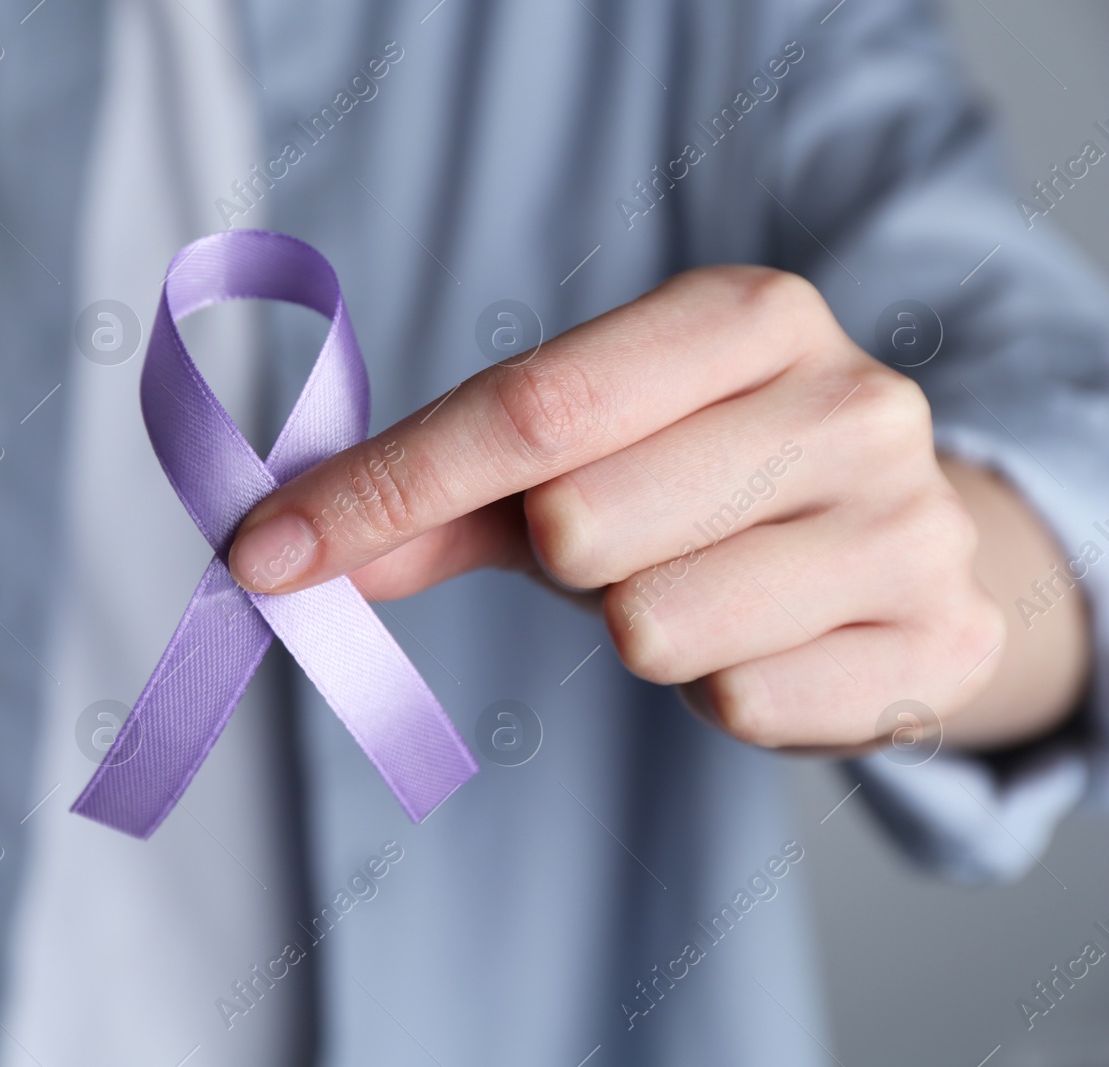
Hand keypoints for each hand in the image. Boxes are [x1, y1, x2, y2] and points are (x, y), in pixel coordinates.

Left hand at [227, 266, 1015, 751]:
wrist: (911, 543)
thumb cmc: (709, 482)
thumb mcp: (580, 456)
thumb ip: (437, 497)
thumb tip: (281, 550)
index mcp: (747, 316)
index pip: (530, 407)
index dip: (384, 488)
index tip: (266, 552)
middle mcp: (847, 401)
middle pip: (582, 523)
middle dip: (560, 555)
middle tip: (614, 540)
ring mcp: (907, 526)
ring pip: (655, 628)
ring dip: (637, 626)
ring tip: (700, 586)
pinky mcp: (936, 645)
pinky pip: (738, 706)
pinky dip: (719, 689)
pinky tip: (767, 640)